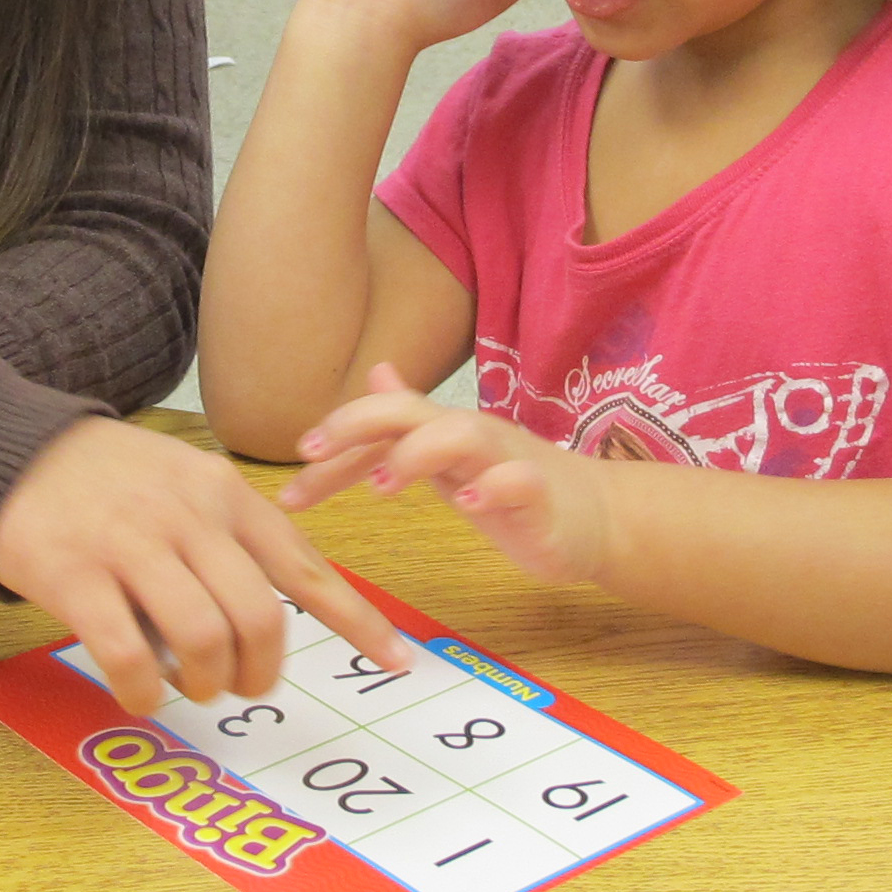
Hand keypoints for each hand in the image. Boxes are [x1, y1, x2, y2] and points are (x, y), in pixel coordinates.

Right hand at [0, 416, 413, 717]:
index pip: (306, 567)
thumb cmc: (112, 483)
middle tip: (240, 686)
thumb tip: (272, 624)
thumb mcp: (189, 486)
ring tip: (189, 686)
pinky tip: (139, 693)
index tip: (397, 661)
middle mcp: (188, 517)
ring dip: (204, 682)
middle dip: (259, 671)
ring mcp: (130, 544)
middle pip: (258, 617)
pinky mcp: (75, 574)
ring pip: (201, 637)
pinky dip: (142, 691)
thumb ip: (234, 540)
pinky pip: (127, 654)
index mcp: (226, 496)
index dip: (356, 621)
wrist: (15, 451)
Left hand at [282, 364, 610, 586]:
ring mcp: (508, 461)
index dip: (336, 438)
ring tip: (380, 486)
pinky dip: (493, 489)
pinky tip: (469, 505)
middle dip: (356, 426)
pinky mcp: (543, 497)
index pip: (380, 418)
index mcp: (444, 431)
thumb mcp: (453, 454)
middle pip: (410, 411)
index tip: (292, 469)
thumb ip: (411, 423)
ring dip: (415, 455)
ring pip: (461, 435)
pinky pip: (520, 483)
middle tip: (310, 455)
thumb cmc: (516, 489)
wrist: (599, 518)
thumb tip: (375, 373)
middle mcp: (472, 436)